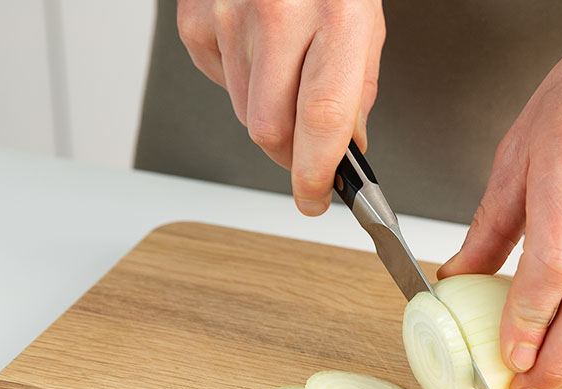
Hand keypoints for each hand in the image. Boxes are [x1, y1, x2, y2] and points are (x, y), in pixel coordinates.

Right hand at [177, 0, 384, 214]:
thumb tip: (347, 149)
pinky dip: (239, 81)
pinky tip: (257, 50)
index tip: (316, 198)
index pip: (322, 118)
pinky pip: (218, 82)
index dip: (316, 171)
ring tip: (286, 71)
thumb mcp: (363, 20)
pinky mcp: (197, 19)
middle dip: (290, 154)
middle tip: (308, 151)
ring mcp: (230, 16)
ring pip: (244, 112)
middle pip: (270, 128)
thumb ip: (357, 88)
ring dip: (268, 112)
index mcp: (337, 17)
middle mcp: (280, 15)